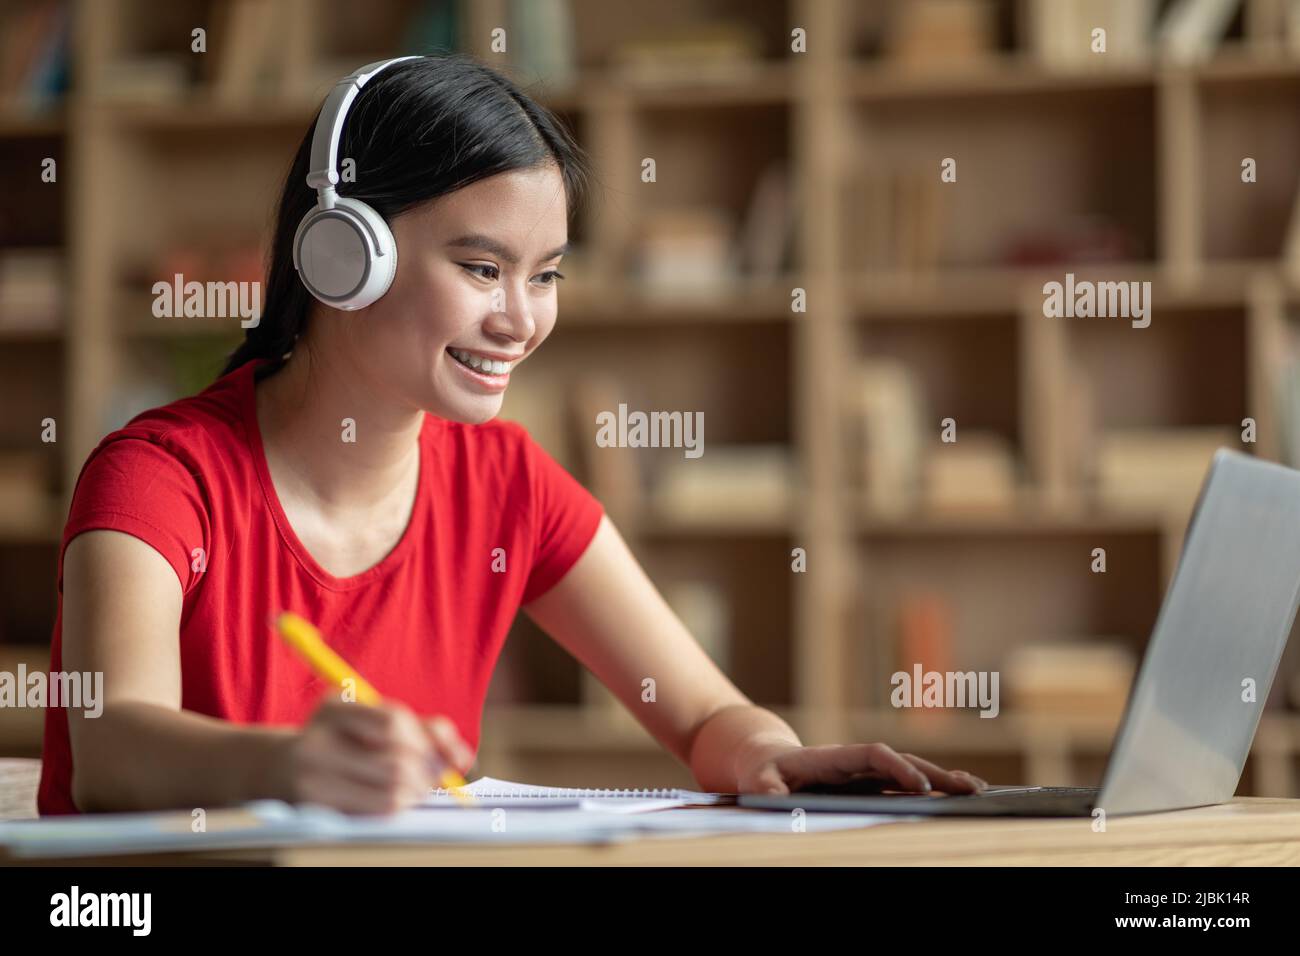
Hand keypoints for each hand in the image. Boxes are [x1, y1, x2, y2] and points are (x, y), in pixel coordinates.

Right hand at [287, 697, 475, 813]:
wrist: (281, 769)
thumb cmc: (343, 741)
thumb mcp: (371, 721)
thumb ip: (420, 728)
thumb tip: (462, 758)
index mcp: (333, 709)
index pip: (393, 721)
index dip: (426, 740)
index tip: (444, 753)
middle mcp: (317, 741)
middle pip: (396, 760)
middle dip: (428, 771)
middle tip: (437, 776)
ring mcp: (312, 778)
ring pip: (391, 790)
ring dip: (417, 791)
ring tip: (417, 787)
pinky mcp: (317, 808)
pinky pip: (376, 810)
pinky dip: (399, 805)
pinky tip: (396, 799)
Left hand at [735, 740, 987, 796]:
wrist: (767, 762)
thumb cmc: (764, 773)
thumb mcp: (760, 781)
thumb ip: (769, 790)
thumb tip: (778, 800)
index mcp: (835, 757)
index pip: (874, 756)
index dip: (898, 768)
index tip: (920, 786)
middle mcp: (858, 762)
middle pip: (903, 761)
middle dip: (936, 774)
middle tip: (970, 789)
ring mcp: (867, 773)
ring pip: (912, 771)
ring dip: (944, 780)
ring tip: (978, 792)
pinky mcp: (871, 784)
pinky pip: (906, 785)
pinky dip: (933, 788)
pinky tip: (957, 796)